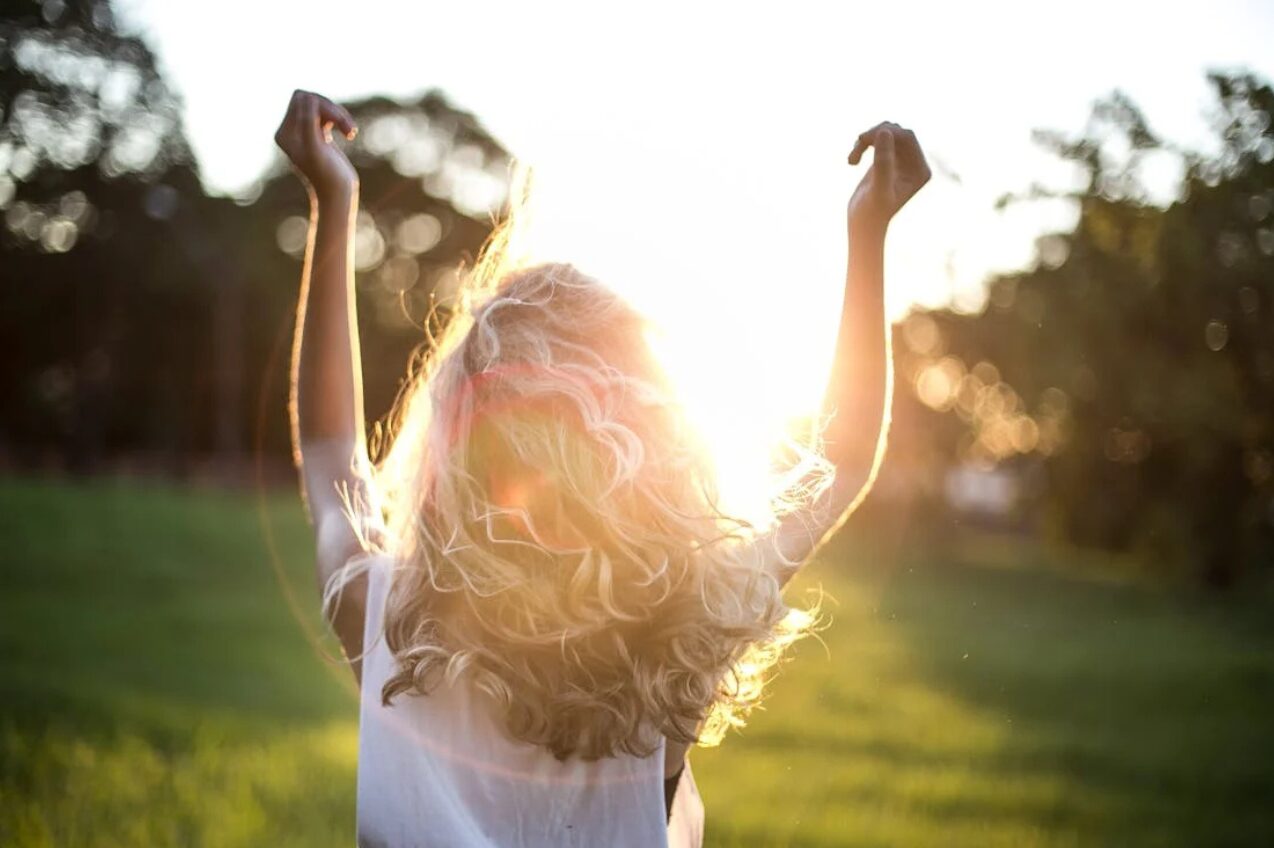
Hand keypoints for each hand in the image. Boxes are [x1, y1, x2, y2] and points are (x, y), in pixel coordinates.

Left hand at [275, 89, 358, 200]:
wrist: (338, 196)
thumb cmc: (327, 176)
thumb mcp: (316, 148)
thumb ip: (308, 121)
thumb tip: (307, 96)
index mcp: (284, 133)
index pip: (301, 99)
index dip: (321, 105)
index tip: (336, 121)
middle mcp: (291, 131)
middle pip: (311, 99)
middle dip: (332, 109)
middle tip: (347, 128)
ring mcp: (305, 133)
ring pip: (322, 106)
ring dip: (340, 115)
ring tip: (351, 132)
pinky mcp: (319, 135)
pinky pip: (329, 114)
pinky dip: (341, 120)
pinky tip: (350, 134)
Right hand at [847, 122, 929, 237]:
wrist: (862, 225)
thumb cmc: (871, 212)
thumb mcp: (877, 188)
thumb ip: (883, 161)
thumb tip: (884, 131)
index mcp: (921, 170)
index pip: (907, 138)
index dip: (885, 132)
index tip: (863, 140)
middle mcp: (915, 164)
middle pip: (898, 132)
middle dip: (875, 134)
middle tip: (857, 143)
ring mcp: (903, 162)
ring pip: (887, 132)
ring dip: (867, 139)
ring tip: (852, 157)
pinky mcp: (889, 160)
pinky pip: (879, 138)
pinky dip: (864, 144)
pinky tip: (852, 161)